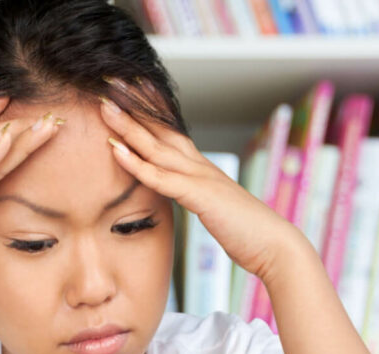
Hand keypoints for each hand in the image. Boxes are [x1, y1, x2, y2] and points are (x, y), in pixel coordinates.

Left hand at [98, 85, 288, 281]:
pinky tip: (115, 149)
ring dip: (128, 126)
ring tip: (104, 106)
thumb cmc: (246, 232)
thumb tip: (185, 197)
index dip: (149, 112)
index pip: (171, 133)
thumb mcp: (215, 210)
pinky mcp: (200, 195)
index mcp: (203, 169)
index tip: (128, 91)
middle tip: (108, 83)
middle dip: (134, 107)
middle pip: (161, 130)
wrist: (274, 245)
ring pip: (157, 147)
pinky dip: (136, 163)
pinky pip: (161, 177)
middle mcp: (200, 166)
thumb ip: (197, 198)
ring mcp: (201, 178)